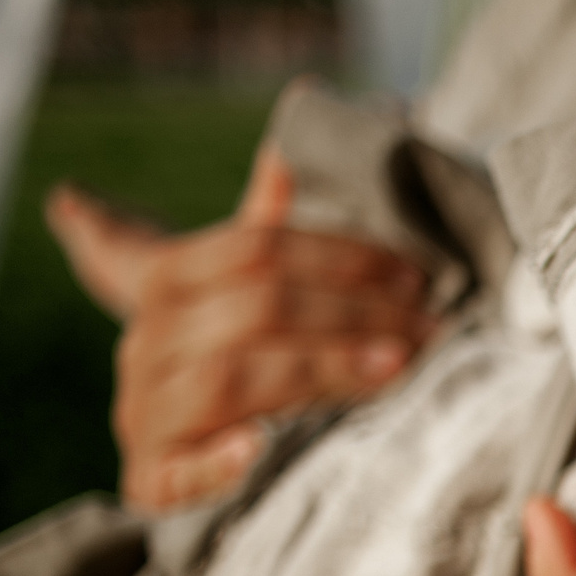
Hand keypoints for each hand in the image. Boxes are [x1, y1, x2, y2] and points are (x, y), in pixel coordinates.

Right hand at [49, 146, 434, 511]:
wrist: (171, 448)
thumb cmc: (228, 349)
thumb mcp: (244, 275)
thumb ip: (270, 206)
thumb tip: (310, 97)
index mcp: (165, 280)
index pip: (254, 247)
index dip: (340, 255)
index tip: (414, 271)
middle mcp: (144, 340)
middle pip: (258, 307)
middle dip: (355, 313)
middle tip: (432, 324)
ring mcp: (143, 411)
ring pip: (236, 376)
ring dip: (323, 368)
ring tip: (399, 367)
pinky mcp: (148, 478)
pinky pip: (179, 469)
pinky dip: (219, 461)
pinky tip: (260, 451)